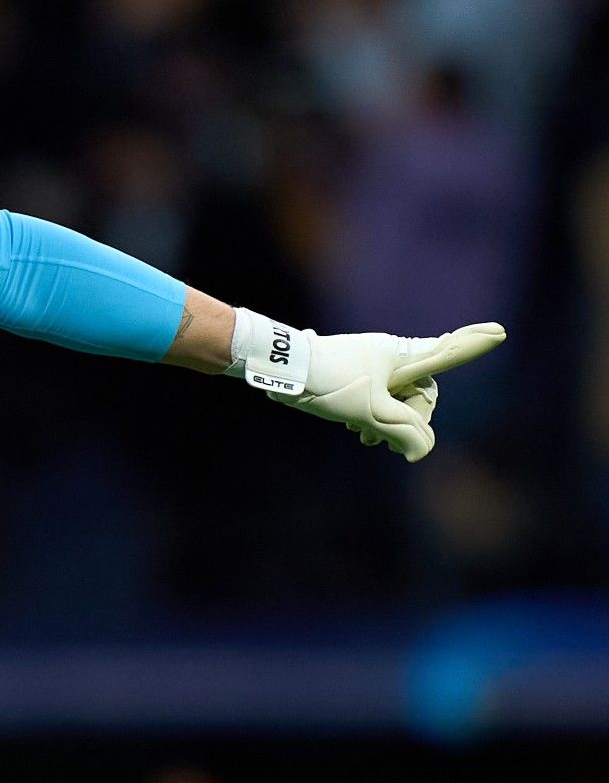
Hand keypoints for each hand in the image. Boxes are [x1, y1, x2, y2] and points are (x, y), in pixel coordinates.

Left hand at [270, 323, 506, 462]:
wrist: (282, 367)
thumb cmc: (327, 382)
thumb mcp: (369, 412)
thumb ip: (403, 432)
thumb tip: (420, 452)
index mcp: (400, 356)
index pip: (446, 351)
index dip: (473, 344)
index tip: (500, 331)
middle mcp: (391, 356)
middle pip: (421, 393)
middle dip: (408, 419)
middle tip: (379, 436)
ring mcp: (373, 364)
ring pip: (397, 399)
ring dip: (387, 422)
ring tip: (364, 436)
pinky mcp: (356, 372)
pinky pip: (378, 398)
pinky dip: (373, 416)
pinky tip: (357, 431)